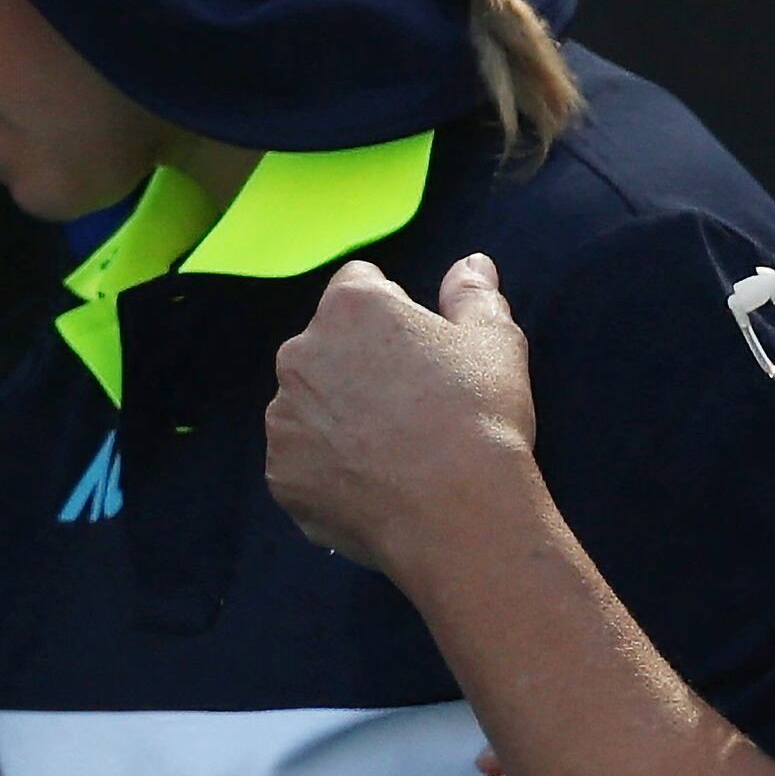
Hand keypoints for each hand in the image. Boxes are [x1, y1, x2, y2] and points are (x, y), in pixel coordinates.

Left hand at [266, 253, 543, 586]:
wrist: (457, 512)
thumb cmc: (479, 418)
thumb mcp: (494, 344)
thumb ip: (473, 295)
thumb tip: (471, 264)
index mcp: (350, 307)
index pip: (361, 286)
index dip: (394, 315)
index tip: (420, 353)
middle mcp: (300, 353)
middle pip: (328, 347)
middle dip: (359, 367)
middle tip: (411, 408)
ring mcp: (283, 417)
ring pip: (309, 406)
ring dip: (337, 418)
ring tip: (392, 454)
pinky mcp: (280, 473)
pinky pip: (302, 462)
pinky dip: (328, 471)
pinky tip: (372, 487)